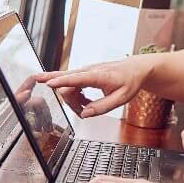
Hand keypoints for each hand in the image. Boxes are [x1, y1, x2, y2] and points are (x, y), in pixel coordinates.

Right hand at [35, 56, 151, 117]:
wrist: (135, 69)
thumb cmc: (130, 81)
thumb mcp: (121, 98)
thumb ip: (102, 107)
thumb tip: (85, 113)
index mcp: (99, 76)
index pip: (76, 78)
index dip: (61, 81)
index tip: (48, 83)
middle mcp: (89, 70)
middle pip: (67, 83)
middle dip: (68, 100)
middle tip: (80, 111)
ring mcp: (85, 71)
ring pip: (67, 86)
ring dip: (73, 100)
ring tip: (86, 106)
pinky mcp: (83, 74)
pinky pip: (71, 85)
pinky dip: (75, 96)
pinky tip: (84, 101)